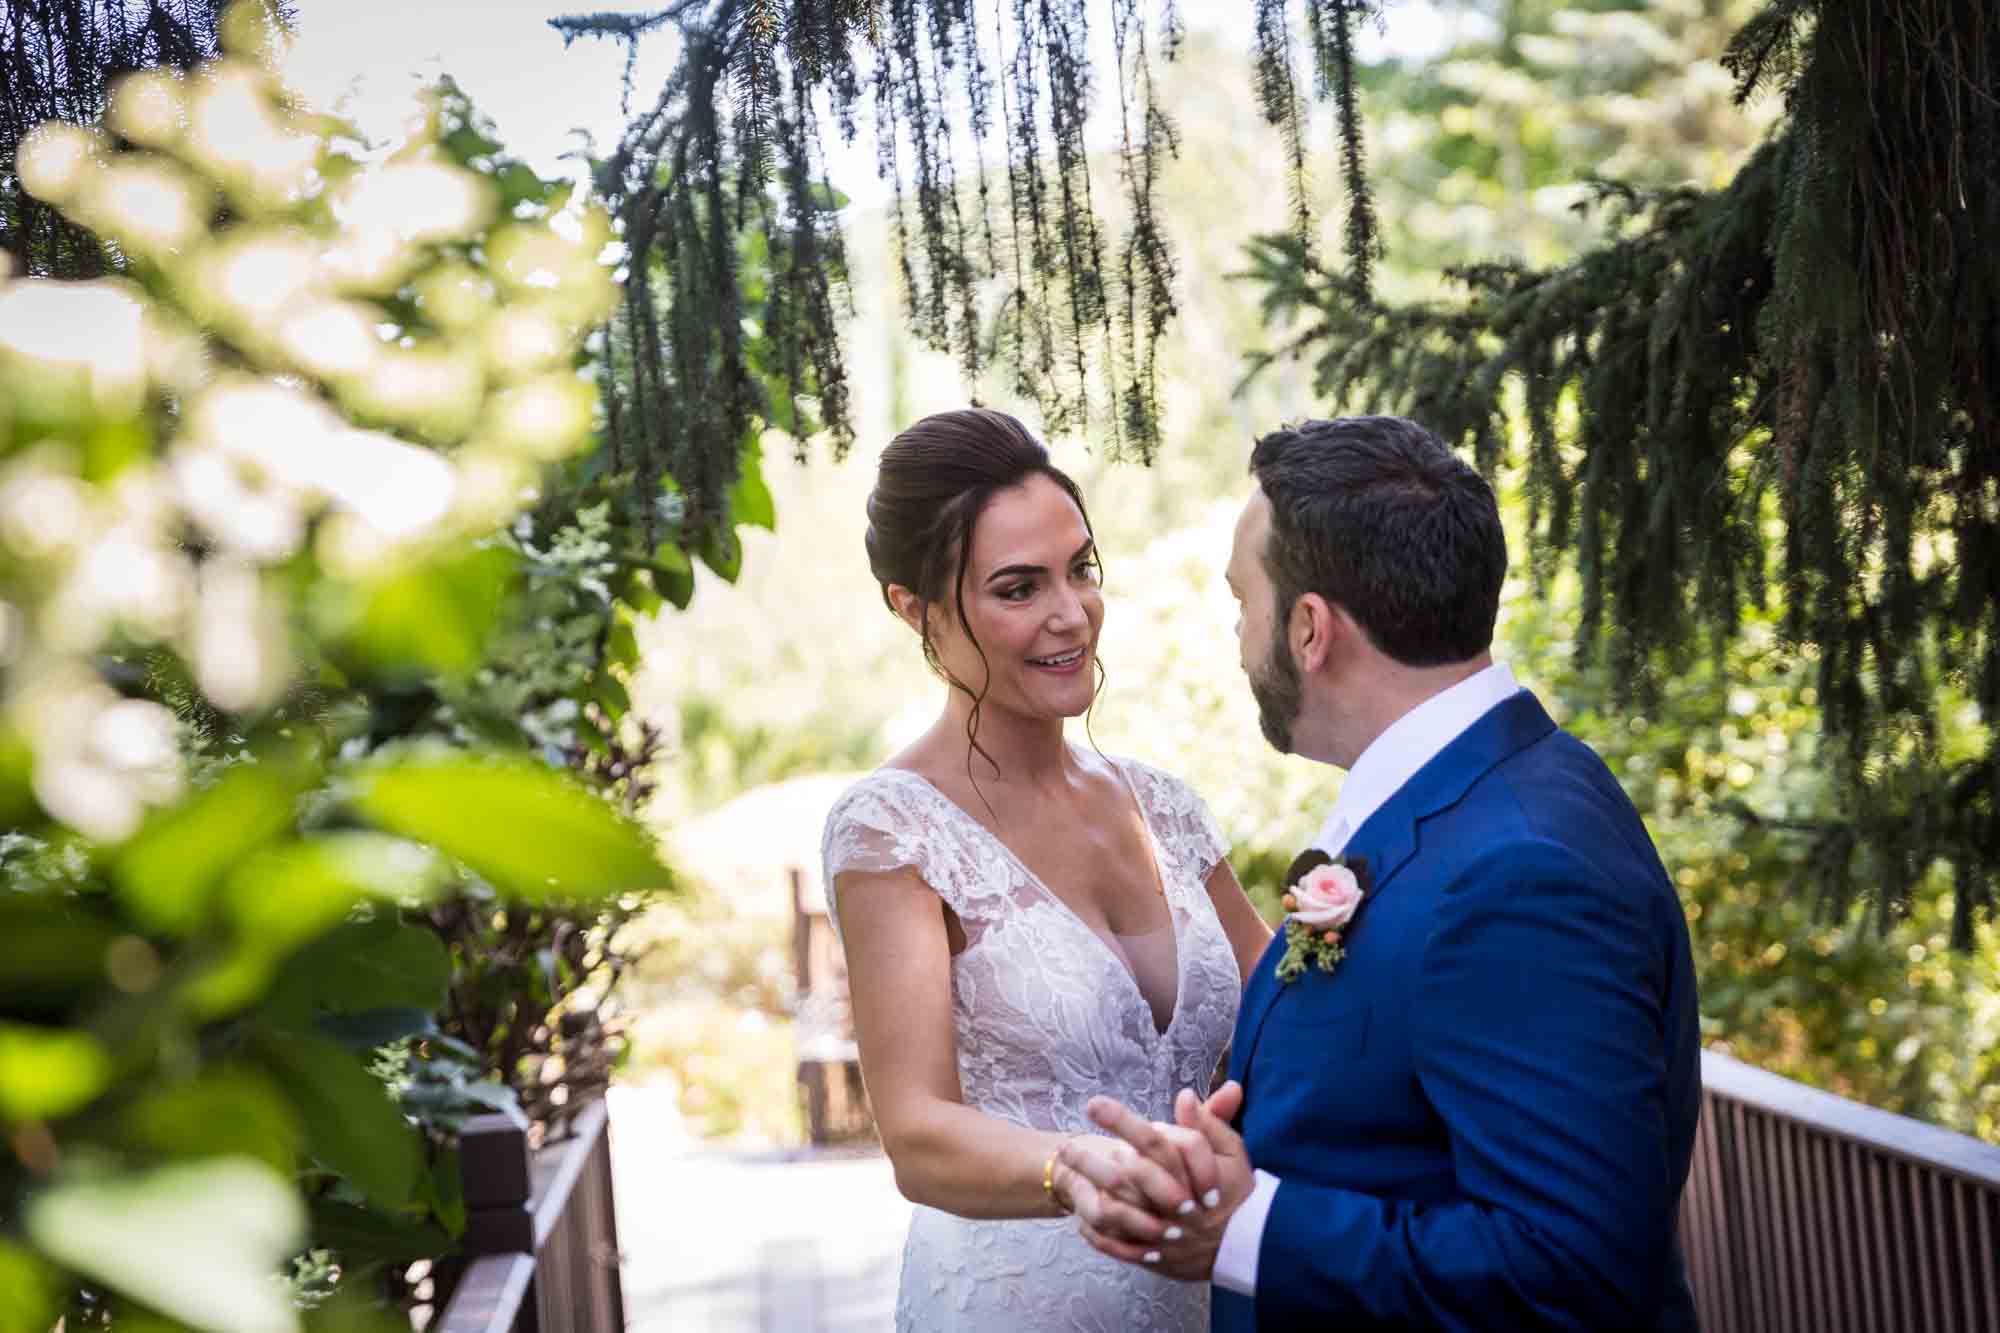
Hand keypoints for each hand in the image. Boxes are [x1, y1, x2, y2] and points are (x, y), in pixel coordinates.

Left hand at [1075, 1082, 1253, 1281]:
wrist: (1250, 1247)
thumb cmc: (1238, 1193)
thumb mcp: (1232, 1153)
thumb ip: (1209, 1123)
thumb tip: (1185, 1096)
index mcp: (1190, 1174)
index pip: (1153, 1141)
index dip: (1122, 1120)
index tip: (1094, 1104)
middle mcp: (1173, 1204)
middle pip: (1125, 1178)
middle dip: (1090, 1160)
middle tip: (1065, 1146)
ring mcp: (1163, 1234)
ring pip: (1116, 1213)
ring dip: (1088, 1193)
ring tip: (1067, 1177)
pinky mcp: (1156, 1257)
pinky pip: (1117, 1247)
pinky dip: (1096, 1233)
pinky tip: (1080, 1218)